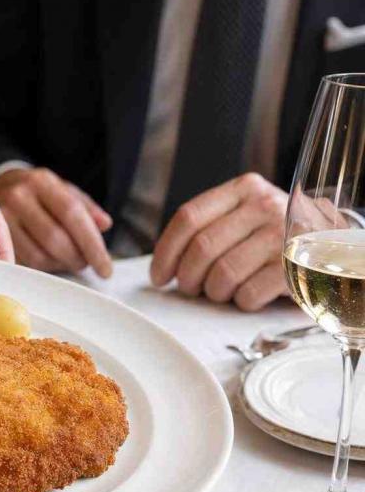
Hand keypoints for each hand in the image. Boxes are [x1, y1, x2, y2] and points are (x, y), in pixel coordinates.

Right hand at [0, 167, 112, 276]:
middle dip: (77, 258)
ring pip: (39, 256)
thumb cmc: (36, 193)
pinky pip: (24, 263)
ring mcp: (0, 220)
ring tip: (67, 259)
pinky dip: (43, 267)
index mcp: (41, 182)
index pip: (72, 214)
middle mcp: (18, 197)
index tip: (105, 267)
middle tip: (85, 264)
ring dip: (60, 265)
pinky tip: (49, 259)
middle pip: (55, 239)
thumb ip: (85, 206)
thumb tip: (104, 225)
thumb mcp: (61, 190)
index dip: (92, 244)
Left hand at [150, 173, 287, 310]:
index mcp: (244, 189)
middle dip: (187, 278)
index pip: (188, 217)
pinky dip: (240, 302)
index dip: (165, 252)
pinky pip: (249, 293)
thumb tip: (163, 266)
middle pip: (202, 248)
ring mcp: (284, 234)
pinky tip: (248, 297)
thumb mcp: (244, 218)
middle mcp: (265, 205)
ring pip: (223, 273)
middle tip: (190, 289)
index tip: (158, 276)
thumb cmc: (273, 239)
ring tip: (221, 292)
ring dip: (213, 292)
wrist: (332, 248)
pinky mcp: (297, 266)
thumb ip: (209, 227)